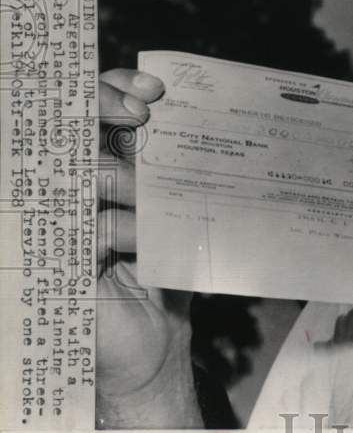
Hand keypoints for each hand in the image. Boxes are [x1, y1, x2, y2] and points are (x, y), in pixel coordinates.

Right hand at [97, 69, 199, 426]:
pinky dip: (120, 228)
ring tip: (155, 198)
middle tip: (144, 113)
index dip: (114, 88)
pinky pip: (86, 225)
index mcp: (102, 165)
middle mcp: (75, 184)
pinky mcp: (59, 257)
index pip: (94, 108)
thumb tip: (212, 117)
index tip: (156, 88)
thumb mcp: (178, 211)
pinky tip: (144, 240)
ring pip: (84, 170)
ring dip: (127, 180)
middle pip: (77, 125)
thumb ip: (180, 168)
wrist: (156, 344)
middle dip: (108, 107)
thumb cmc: (169, 272)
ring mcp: (63, 218)